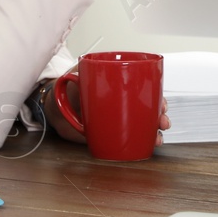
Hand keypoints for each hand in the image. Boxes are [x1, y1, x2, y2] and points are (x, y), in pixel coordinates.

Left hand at [38, 84, 171, 144]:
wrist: (54, 108)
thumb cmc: (66, 89)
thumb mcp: (74, 77)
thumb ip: (77, 74)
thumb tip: (78, 77)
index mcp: (117, 84)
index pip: (142, 88)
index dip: (155, 96)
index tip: (161, 104)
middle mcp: (121, 100)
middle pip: (147, 106)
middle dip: (160, 114)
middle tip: (163, 121)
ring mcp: (118, 116)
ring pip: (143, 122)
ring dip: (155, 129)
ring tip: (158, 137)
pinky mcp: (112, 131)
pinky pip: (130, 135)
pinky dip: (143, 139)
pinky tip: (150, 142)